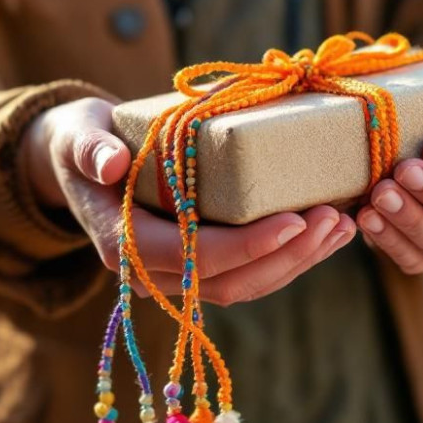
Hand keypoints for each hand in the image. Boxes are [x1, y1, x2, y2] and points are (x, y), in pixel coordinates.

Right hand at [25, 97, 355, 304]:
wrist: (80, 159)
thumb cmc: (83, 141)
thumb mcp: (78, 136)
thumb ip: (90, 149)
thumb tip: (109, 165)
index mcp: (122, 245)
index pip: (192, 257)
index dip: (245, 246)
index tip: (295, 221)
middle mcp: (149, 273)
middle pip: (227, 282)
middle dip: (286, 256)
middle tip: (334, 218)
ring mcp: (176, 276)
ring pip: (245, 286)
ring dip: (298, 262)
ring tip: (344, 226)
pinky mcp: (200, 267)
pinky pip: (249, 275)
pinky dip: (292, 259)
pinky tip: (330, 234)